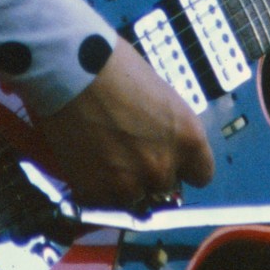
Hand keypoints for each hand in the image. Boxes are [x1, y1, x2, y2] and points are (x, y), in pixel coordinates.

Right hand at [36, 36, 214, 207]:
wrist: (68, 69)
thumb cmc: (112, 67)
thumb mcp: (158, 94)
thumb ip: (166, 128)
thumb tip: (161, 142)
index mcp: (188, 139)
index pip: (201, 175)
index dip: (183, 167)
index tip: (169, 161)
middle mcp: (163, 167)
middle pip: (165, 188)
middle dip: (149, 174)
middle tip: (126, 152)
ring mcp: (128, 184)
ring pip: (132, 199)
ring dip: (120, 184)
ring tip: (101, 154)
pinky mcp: (95, 193)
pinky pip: (100, 202)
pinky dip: (92, 187)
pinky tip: (84, 160)